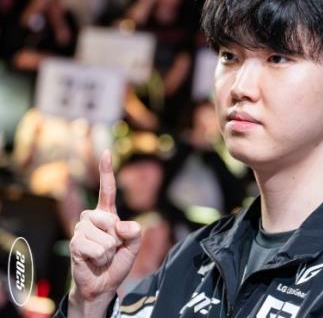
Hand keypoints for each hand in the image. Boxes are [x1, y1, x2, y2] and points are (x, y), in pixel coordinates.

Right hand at [68, 151, 140, 314]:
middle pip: (110, 218)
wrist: (102, 284)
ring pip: (105, 236)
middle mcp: (92, 217)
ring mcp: (81, 229)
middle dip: (116, 238)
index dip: (106, 171)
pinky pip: (96, 247)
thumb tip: (119, 225)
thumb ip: (134, 232)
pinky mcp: (75, 242)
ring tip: (102, 255)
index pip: (107, 189)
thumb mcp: (134, 246)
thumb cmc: (117, 262)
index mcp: (107, 214)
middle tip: (111, 249)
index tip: (106, 152)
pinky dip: (100, 257)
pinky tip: (94, 260)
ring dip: (109, 250)